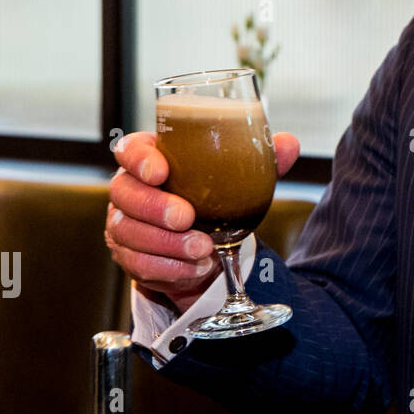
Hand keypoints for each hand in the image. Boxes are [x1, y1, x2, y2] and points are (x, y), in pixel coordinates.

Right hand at [106, 130, 300, 316]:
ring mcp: (124, 223)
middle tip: (187, 218)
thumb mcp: (241, 177)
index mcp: (151, 159)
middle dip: (155, 208)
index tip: (160, 172)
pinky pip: (138, 265)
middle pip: (125, 193)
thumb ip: (263, 159)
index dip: (139, 159)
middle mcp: (130, 189)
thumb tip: (289, 144)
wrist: (207, 243)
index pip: (130, 149)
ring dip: (167, 244)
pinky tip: (195, 268)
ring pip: (129, 232)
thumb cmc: (217, 197)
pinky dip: (169, 269)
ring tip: (202, 249)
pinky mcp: (128, 256)